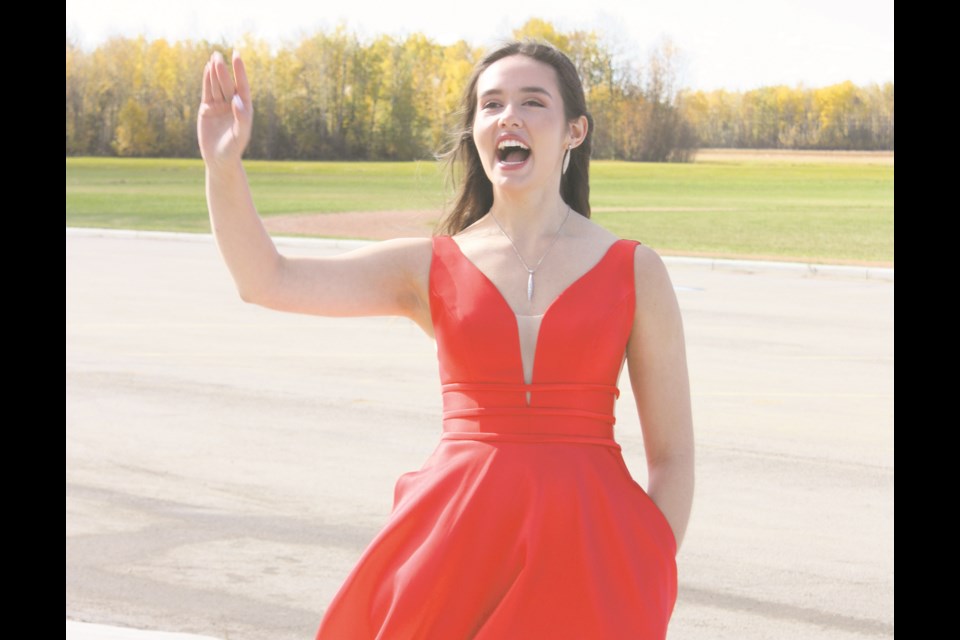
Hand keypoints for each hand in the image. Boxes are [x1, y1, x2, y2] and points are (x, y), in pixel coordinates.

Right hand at [197, 51, 252, 165]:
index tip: (237, 56)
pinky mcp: (207, 109)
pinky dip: (206, 80)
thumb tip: (237, 99)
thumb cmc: (233, 149)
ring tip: (213, 57)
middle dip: (223, 70)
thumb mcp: (239, 134)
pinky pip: (207, 92)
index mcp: (243, 109)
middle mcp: (232, 105)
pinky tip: (206, 68)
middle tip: (217, 55)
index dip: (239, 71)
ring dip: (214, 72)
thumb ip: (241, 117)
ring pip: (216, 86)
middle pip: (227, 84)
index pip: (242, 86)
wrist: (219, 160)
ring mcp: (219, 106)